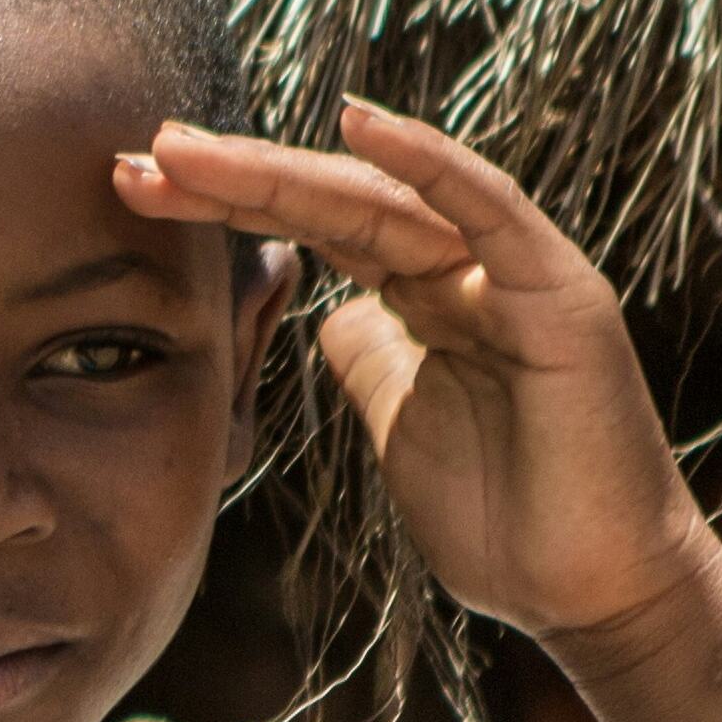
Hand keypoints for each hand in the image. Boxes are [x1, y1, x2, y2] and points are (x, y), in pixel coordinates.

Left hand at [115, 98, 720, 650]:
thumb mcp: (398, 426)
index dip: (226, 207)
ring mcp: (513, 276)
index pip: (311, 231)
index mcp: (425, 297)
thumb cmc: (504, 521)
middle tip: (137, 155)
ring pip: (386, 200)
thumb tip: (322, 313)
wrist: (587, 597)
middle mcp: (466, 270)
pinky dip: (426, 161)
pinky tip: (356, 123)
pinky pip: (488, 210)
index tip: (134, 189)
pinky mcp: (559, 296)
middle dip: (234, 179)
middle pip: (334, 204)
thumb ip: (365, 359)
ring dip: (283, 169)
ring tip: (190, 149)